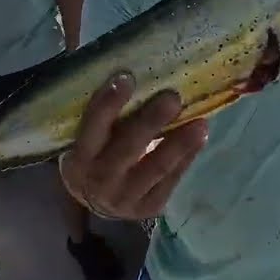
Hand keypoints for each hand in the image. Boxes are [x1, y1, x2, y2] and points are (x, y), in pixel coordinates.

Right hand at [59, 72, 207, 220]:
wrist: (98, 200)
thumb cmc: (96, 154)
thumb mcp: (89, 139)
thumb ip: (105, 117)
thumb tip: (136, 72)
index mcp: (79, 158)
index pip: (92, 128)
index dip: (108, 103)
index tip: (127, 77)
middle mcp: (99, 180)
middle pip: (127, 149)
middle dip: (150, 122)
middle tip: (172, 97)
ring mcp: (125, 198)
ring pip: (155, 168)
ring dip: (179, 143)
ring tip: (200, 122)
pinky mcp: (149, 207)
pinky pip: (171, 180)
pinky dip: (187, 157)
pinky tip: (199, 137)